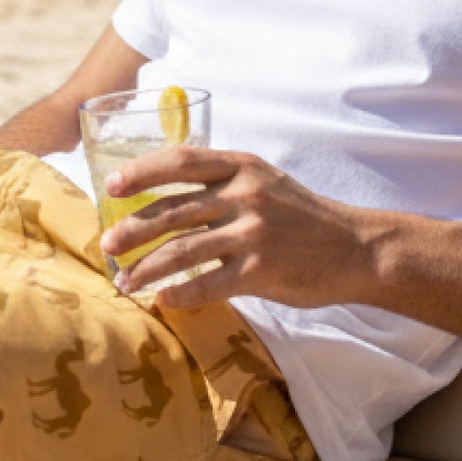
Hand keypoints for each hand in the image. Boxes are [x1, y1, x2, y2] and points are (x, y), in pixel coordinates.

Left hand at [98, 146, 378, 308]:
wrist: (355, 248)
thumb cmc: (302, 216)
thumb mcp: (264, 180)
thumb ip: (222, 182)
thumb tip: (166, 196)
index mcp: (241, 165)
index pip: (180, 161)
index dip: (141, 172)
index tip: (111, 186)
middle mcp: (245, 194)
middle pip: (172, 209)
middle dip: (133, 229)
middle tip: (106, 245)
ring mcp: (253, 232)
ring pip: (183, 250)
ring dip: (147, 268)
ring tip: (124, 281)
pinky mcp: (262, 270)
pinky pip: (208, 284)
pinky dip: (180, 293)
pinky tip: (162, 299)